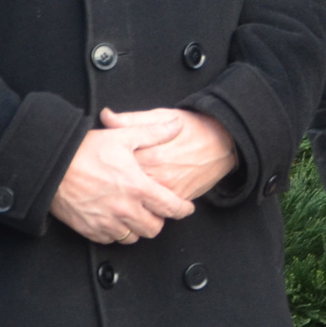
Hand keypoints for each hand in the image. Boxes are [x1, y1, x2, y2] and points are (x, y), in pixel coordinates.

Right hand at [49, 115, 198, 244]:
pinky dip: (116, 232)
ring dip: (137, 228)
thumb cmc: (86, 150)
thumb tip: (177, 125)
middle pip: (154, 228)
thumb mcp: (124, 136)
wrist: (50, 166)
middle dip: (159, 220)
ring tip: (135, 214)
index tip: (185, 209)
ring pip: (133, 237)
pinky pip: (110, 239)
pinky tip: (115, 219)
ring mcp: (106, 222)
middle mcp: (124, 209)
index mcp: (137, 188)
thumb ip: (155, 132)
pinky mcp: (89, 229)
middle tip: (155, 210)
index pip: (170, 207)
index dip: (183, 210)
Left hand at [101, 107, 237, 202]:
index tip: (99, 167)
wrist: (226, 142)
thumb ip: (131, 120)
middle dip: (112, 190)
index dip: (104, 168)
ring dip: (128, 204)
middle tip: (105, 186)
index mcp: (148, 155)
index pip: (115, 168)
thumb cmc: (194, 127)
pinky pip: (157, 211)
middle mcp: (157, 177)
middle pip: (124, 191)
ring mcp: (168, 191)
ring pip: (140, 205)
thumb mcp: (161, 115)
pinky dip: (146, 210)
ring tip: (120, 198)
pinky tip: (140, 204)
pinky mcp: (180, 199)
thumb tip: (105, 117)